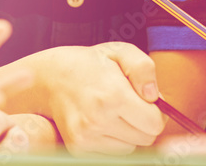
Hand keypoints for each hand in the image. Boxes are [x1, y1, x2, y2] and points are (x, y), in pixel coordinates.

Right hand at [41, 42, 164, 155]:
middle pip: (146, 139)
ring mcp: (86, 137)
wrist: (50, 77)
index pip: (155, 124)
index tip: (146, 100)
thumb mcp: (120, 51)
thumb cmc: (89, 63)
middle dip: (143, 123)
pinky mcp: (78, 148)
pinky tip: (101, 121)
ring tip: (112, 111)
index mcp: (113, 95)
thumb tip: (154, 97)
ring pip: (130, 148)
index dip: (156, 112)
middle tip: (129, 104)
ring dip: (128, 133)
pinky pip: (112, 154)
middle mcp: (99, 120)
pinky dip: (112, 141)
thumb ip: (144, 68)